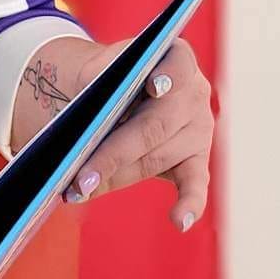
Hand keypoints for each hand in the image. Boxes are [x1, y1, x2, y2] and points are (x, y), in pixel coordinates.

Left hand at [62, 36, 213, 232]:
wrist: (113, 93)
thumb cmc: (107, 79)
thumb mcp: (101, 68)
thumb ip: (97, 85)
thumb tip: (81, 124)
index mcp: (177, 58)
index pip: (176, 65)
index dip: (166, 77)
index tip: (153, 87)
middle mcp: (195, 93)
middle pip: (154, 126)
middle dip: (113, 153)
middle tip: (81, 176)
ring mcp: (199, 129)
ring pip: (155, 158)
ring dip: (116, 177)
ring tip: (80, 190)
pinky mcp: (195, 160)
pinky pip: (194, 185)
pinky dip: (188, 204)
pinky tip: (179, 221)